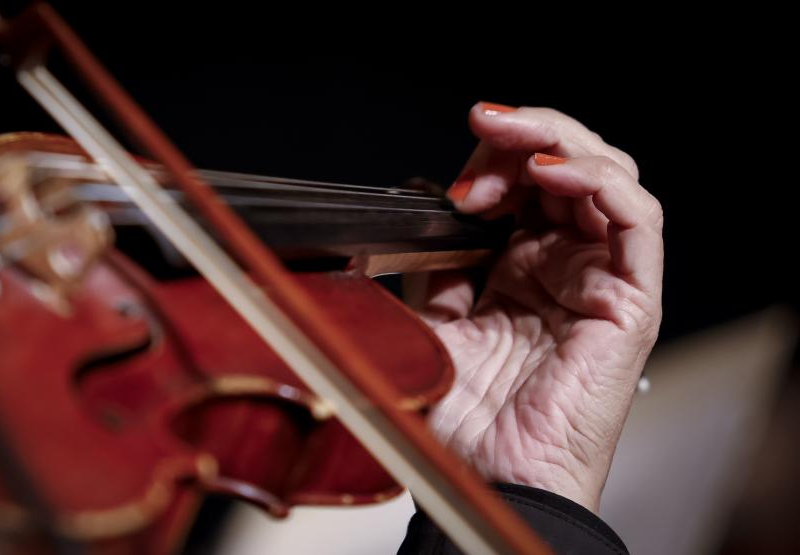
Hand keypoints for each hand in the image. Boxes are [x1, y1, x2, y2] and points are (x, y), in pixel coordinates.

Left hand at [414, 103, 662, 511]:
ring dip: (558, 144)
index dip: (493, 159)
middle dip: (524, 135)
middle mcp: (564, 267)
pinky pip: (637, 220)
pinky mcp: (631, 299)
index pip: (524, 184)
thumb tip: (414, 204)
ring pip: (608, 177)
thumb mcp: (430, 321)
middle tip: (482, 125)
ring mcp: (600, 278)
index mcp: (521, 270)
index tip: (454, 170)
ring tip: (511, 144)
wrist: (489, 478)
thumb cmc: (465, 420)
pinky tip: (552, 172)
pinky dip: (598, 181)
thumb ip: (431, 264)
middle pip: (568, 166)